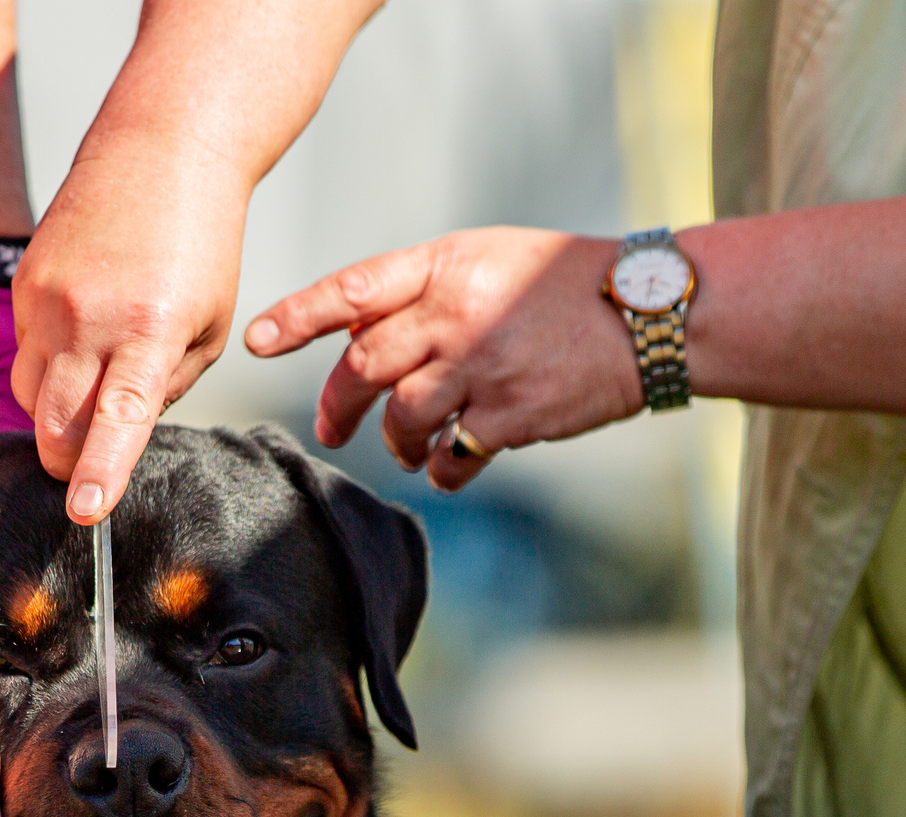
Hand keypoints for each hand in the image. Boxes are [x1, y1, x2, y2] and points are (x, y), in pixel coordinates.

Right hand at [10, 141, 251, 522]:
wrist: (160, 151)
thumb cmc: (199, 246)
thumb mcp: (209, 326)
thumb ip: (165, 388)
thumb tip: (119, 436)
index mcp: (150, 328)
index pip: (118, 417)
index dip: (99, 471)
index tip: (84, 512)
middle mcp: (90, 314)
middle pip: (54, 422)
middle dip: (64, 461)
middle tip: (81, 472)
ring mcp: (49, 297)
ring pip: (30, 395)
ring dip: (55, 412)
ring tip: (94, 379)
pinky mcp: (25, 283)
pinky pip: (25, 351)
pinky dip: (50, 362)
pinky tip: (83, 330)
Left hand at [246, 228, 641, 491]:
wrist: (649, 312)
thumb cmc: (562, 285)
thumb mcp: (488, 260)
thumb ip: (422, 292)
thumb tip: (355, 334)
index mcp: (445, 266)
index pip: (353, 288)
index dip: (298, 315)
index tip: (255, 338)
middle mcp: (457, 313)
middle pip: (362, 367)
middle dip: (337, 405)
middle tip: (331, 426)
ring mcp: (483, 366)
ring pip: (401, 418)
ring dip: (394, 442)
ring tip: (405, 447)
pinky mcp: (512, 415)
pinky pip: (449, 457)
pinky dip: (440, 467)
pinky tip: (449, 463)